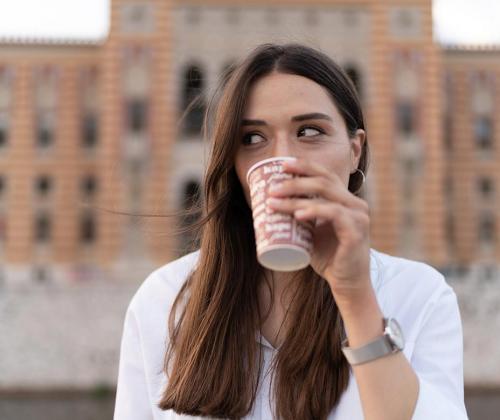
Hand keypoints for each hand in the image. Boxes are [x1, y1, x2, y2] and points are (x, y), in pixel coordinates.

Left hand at [267, 159, 371, 303]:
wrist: (346, 283)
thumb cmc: (328, 257)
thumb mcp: (312, 232)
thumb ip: (301, 216)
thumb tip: (272, 204)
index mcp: (345, 200)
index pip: (325, 175)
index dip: (305, 166)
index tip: (282, 164)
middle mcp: (355, 204)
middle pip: (323, 181)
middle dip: (295, 181)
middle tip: (272, 188)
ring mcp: (358, 216)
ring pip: (324, 196)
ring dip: (296, 197)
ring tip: (273, 202)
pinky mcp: (356, 231)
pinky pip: (333, 214)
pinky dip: (314, 211)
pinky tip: (298, 215)